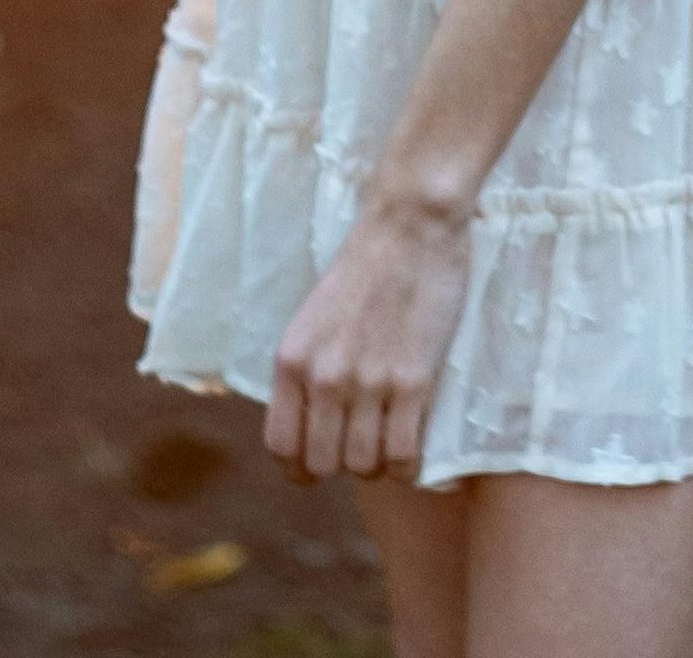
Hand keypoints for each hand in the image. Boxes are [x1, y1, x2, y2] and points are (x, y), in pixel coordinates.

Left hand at [263, 189, 472, 485]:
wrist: (409, 225)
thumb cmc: (365, 265)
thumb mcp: (314, 318)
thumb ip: (309, 368)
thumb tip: (315, 423)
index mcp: (291, 359)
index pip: (280, 446)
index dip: (300, 467)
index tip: (319, 464)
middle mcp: (323, 377)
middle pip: (322, 465)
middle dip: (342, 465)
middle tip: (361, 446)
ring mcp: (368, 382)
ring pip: (364, 466)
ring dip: (378, 464)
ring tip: (389, 442)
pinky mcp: (412, 382)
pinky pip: (404, 455)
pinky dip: (408, 465)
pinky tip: (412, 446)